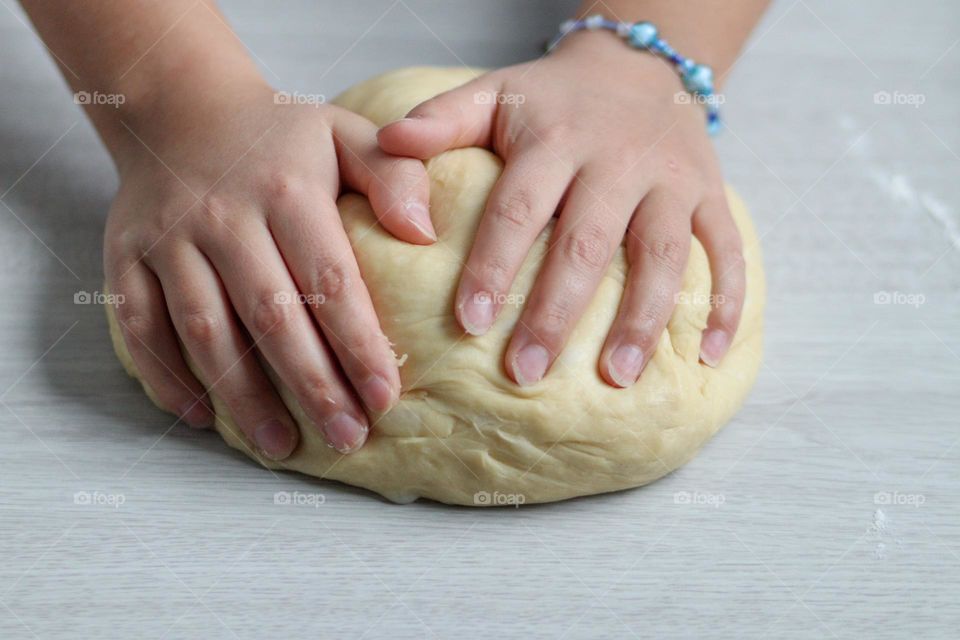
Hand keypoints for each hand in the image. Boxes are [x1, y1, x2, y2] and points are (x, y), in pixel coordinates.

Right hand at [106, 78, 432, 456]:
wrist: (180, 106)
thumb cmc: (279, 135)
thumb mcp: (344, 132)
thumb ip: (393, 175)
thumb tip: (422, 234)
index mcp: (285, 189)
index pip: (329, 280)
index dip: (358, 345)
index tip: (387, 396)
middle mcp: (222, 217)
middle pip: (270, 318)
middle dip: (312, 386)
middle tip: (346, 438)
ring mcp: (167, 239)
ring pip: (206, 333)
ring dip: (245, 398)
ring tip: (282, 447)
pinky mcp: (126, 258)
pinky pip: (140, 329)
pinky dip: (168, 380)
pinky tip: (206, 418)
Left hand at [378, 32, 744, 387]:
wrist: (639, 65)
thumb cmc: (553, 98)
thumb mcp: (495, 93)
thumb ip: (441, 119)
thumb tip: (386, 139)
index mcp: (555, 138)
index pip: (520, 207)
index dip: (493, 264)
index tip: (468, 323)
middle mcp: (616, 159)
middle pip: (589, 242)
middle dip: (556, 312)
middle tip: (525, 374)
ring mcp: (671, 179)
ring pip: (662, 253)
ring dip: (643, 319)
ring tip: (617, 378)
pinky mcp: (710, 194)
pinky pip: (728, 249)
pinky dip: (728, 302)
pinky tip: (710, 356)